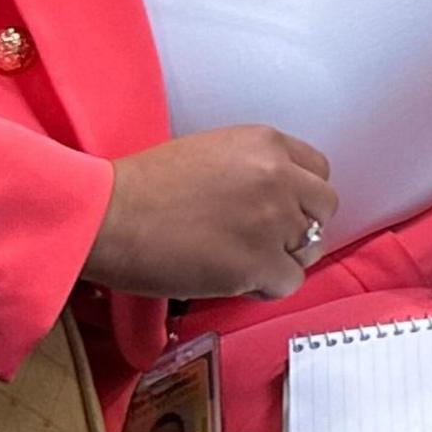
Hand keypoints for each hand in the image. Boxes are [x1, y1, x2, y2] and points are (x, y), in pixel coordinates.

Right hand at [83, 126, 337, 301]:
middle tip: (266, 240)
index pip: (317, 170)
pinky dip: (267, 287)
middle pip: (323, 208)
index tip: (280, 209)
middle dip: (300, 226)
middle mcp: (280, 177)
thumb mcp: (210, 154)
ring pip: (311, 248)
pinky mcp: (259, 263)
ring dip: (285, 259)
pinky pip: (289, 282)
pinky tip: (237, 282)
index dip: (300, 195)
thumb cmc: (141, 187)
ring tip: (246, 263)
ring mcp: (273, 221)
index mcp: (267, 144)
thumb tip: (273, 199)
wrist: (108, 216)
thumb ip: (251, 169)